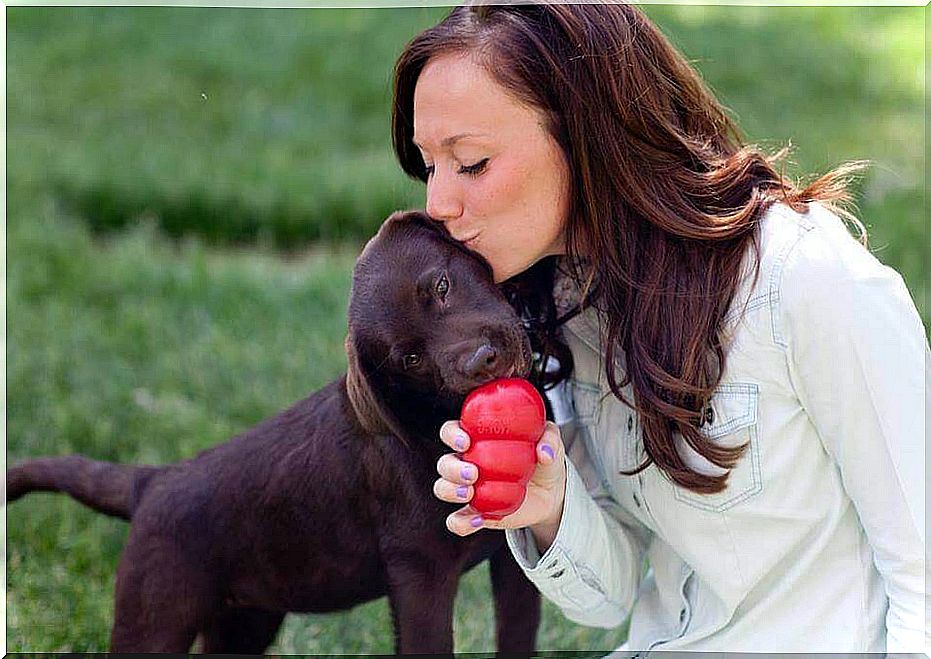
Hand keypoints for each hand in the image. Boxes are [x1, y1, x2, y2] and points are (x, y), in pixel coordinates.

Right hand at [433, 419, 566, 544]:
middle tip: (473, 473)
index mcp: (478, 439)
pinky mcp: (476, 514)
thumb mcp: (552, 442)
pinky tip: (478, 519)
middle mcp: (467, 463)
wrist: (551, 494)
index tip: (466, 442)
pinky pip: (457, 521)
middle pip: (444, 463)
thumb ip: (550, 439)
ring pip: (443, 488)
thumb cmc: (544, 459)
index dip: (452, 434)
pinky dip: (460, 522)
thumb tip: (543, 453)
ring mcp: (469, 490)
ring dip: (450, 491)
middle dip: (452, 468)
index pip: (451, 431)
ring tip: (470, 494)